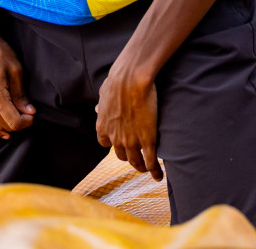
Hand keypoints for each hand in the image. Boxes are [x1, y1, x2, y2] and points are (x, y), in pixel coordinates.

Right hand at [0, 25, 33, 138]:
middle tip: (28, 116)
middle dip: (18, 125)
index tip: (33, 115)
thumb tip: (29, 112)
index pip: (13, 121)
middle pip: (3, 125)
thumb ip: (21, 94)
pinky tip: (2, 130)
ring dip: (6, 128)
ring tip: (18, 124)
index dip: (26, 123)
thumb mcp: (16, 70)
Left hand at [96, 63, 162, 179]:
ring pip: (136, 161)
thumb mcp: (104, 94)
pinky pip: (151, 161)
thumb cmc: (117, 82)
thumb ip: (101, 105)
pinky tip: (159, 176)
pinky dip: (155, 171)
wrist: (130, 80)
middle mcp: (115, 138)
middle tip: (135, 158)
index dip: (113, 144)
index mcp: (103, 127)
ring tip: (146, 169)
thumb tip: (97, 108)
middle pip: (121, 155)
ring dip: (141, 167)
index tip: (119, 143)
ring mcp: (131, 141)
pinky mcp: (147, 140)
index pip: (105, 143)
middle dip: (128, 157)